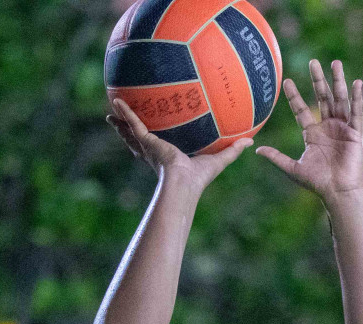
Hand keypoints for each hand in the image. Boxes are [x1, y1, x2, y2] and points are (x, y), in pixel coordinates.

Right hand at [106, 98, 251, 196]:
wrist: (183, 184)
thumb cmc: (199, 178)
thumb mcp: (219, 159)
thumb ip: (233, 149)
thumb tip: (251, 140)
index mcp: (167, 156)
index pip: (158, 146)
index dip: (153, 140)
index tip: (150, 132)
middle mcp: (155, 151)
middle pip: (139, 139)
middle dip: (130, 131)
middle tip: (124, 119)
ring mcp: (149, 146)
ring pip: (131, 131)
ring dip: (121, 121)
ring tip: (111, 109)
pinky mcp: (146, 141)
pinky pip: (133, 123)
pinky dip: (125, 112)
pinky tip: (116, 100)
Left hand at [256, 59, 362, 203]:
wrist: (337, 192)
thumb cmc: (317, 183)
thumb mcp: (293, 168)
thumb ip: (277, 157)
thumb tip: (257, 150)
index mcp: (312, 134)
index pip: (301, 110)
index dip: (294, 96)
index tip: (286, 80)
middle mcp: (327, 127)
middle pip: (322, 98)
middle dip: (318, 80)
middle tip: (312, 62)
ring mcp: (342, 128)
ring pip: (339, 100)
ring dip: (337, 81)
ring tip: (335, 63)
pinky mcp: (355, 133)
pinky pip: (356, 112)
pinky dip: (357, 98)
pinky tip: (356, 83)